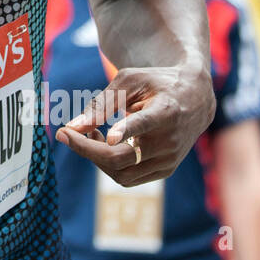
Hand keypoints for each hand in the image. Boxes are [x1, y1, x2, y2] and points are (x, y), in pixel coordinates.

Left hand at [55, 64, 214, 186]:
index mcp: (165, 110)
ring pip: (121, 173)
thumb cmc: (156, 84)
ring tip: (91, 133)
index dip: (126, 131)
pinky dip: (108, 164)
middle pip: (121, 157)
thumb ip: (102, 103)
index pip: (145, 124)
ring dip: (96, 157)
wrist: (195, 99)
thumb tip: (73, 126)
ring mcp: (169, 160)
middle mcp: (170, 140)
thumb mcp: (130, 81)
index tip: (108, 136)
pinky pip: (128, 177)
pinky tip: (104, 143)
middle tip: (64, 133)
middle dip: (86, 148)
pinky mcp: (165, 170)